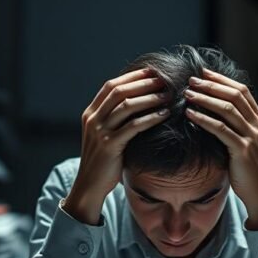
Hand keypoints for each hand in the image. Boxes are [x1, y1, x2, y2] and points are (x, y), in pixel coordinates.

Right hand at [64, 68, 168, 224]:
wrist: (90, 185)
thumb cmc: (103, 161)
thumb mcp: (104, 135)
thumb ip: (114, 119)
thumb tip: (139, 102)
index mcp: (91, 113)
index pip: (111, 86)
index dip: (132, 77)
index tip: (151, 72)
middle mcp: (93, 119)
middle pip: (119, 91)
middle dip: (143, 83)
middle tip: (163, 80)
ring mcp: (100, 132)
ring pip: (127, 106)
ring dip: (149, 98)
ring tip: (167, 95)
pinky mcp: (110, 145)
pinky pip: (133, 126)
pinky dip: (150, 118)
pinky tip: (164, 115)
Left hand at [184, 69, 257, 229]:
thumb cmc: (245, 167)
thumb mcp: (243, 141)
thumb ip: (234, 125)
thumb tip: (211, 107)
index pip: (241, 91)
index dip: (221, 80)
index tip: (203, 73)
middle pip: (234, 95)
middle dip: (211, 85)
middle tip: (191, 80)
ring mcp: (252, 136)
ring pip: (227, 109)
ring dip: (205, 98)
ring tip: (188, 93)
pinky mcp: (242, 149)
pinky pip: (221, 129)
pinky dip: (204, 119)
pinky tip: (190, 114)